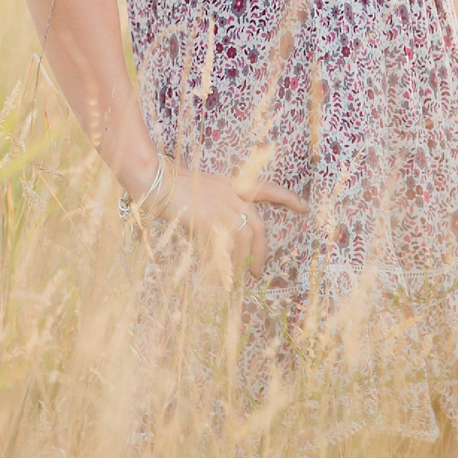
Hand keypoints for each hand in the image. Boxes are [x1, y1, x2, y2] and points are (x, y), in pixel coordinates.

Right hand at [150, 163, 308, 279]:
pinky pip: (226, 247)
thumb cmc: (167, 186)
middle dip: (261, 251)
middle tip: (258, 270)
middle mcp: (230, 195)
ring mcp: (222, 207)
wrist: (153, 180)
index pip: (265, 189)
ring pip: (244, 239)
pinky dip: (227, 263)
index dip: (286, 198)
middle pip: (258, 225)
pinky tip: (223, 274)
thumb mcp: (197, 192)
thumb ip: (212, 208)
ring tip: (240, 277)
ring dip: (245, 260)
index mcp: (229, 184)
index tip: (304, 207)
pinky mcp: (211, 220)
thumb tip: (219, 235)